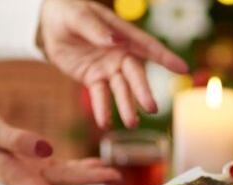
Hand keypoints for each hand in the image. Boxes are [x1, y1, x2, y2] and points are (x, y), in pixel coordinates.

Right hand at [0, 109, 118, 184]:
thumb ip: (17, 140)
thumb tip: (48, 149)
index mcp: (13, 175)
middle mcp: (25, 178)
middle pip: (62, 184)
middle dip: (90, 183)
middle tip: (116, 178)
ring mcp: (30, 172)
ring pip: (65, 177)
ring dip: (89, 176)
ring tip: (113, 174)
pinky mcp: (33, 163)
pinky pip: (61, 168)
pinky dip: (79, 166)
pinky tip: (96, 165)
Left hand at [37, 0, 187, 127]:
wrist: (49, 24)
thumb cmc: (68, 12)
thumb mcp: (77, 16)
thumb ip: (95, 29)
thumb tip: (115, 42)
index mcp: (121, 34)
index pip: (148, 46)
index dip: (166, 57)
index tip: (183, 69)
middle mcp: (119, 53)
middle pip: (135, 75)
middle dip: (143, 91)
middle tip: (151, 108)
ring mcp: (108, 68)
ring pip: (120, 90)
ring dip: (126, 106)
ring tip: (131, 124)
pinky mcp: (93, 79)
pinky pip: (99, 96)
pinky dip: (102, 109)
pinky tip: (104, 123)